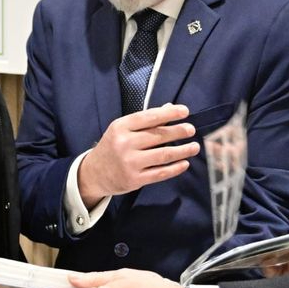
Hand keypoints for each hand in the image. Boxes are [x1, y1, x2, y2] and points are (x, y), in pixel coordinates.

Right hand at [78, 103, 200, 207]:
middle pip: (158, 136)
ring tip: (194, 147)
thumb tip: (170, 108)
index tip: (185, 111)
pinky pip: (160, 173)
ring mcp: (129, 163)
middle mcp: (124, 143)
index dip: (169, 114)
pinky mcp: (134, 179)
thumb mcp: (122, 129)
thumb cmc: (112, 147)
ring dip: (182, 150)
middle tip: (191, 130)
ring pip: (163, 155)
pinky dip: (175, 168)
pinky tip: (184, 163)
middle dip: (179, 131)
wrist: (94, 173)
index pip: (149, 117)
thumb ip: (145, 120)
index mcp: (120, 127)